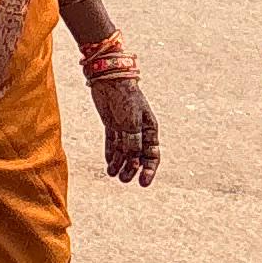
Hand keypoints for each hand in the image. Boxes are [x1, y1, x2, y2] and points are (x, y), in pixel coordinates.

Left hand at [88, 57, 160, 185]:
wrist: (109, 79)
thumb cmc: (126, 99)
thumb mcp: (132, 124)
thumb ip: (132, 143)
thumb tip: (133, 162)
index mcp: (150, 129)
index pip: (152, 155)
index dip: (149, 170)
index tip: (143, 183)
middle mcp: (138, 131)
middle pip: (137, 156)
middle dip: (131, 169)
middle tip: (123, 179)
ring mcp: (124, 128)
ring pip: (123, 151)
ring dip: (119, 164)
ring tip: (112, 174)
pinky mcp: (111, 124)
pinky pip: (112, 143)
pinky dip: (111, 154)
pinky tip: (108, 165)